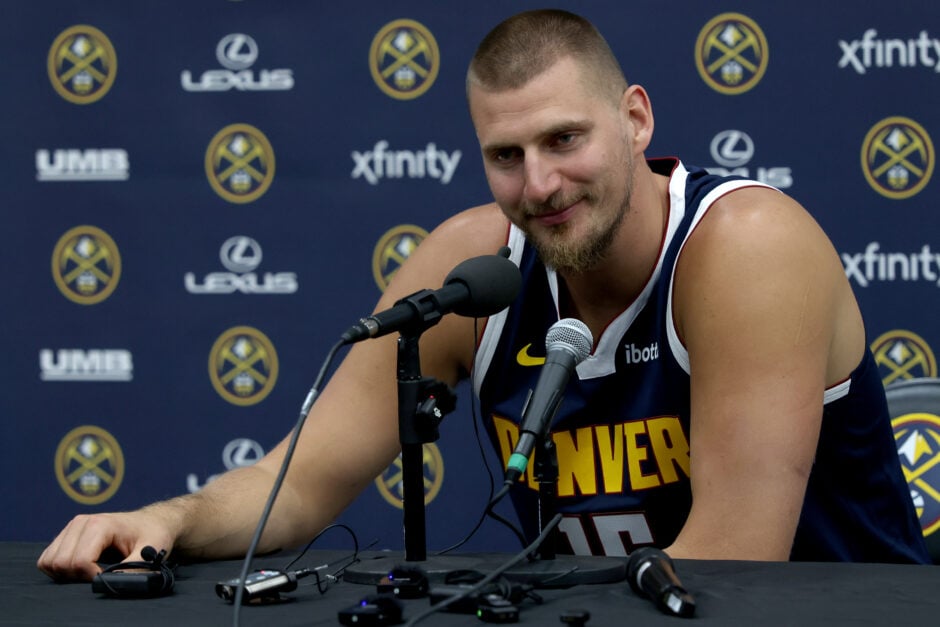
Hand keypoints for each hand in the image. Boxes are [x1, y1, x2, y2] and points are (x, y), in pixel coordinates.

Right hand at [37, 511, 174, 581]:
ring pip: (50, 562)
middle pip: (61, 563)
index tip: (108, 576)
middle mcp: (81, 523)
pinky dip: (59, 570)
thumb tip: (116, 583)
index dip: (91, 576)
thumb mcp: (152, 551)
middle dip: (78, 576)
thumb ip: (135, 568)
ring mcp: (71, 528)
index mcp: (100, 524)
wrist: (152, 522)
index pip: (79, 561)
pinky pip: (47, 559)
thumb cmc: (153, 534)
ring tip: (91, 571)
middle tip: (100, 575)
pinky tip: (81, 568)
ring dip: (66, 574)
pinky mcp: (66, 535)